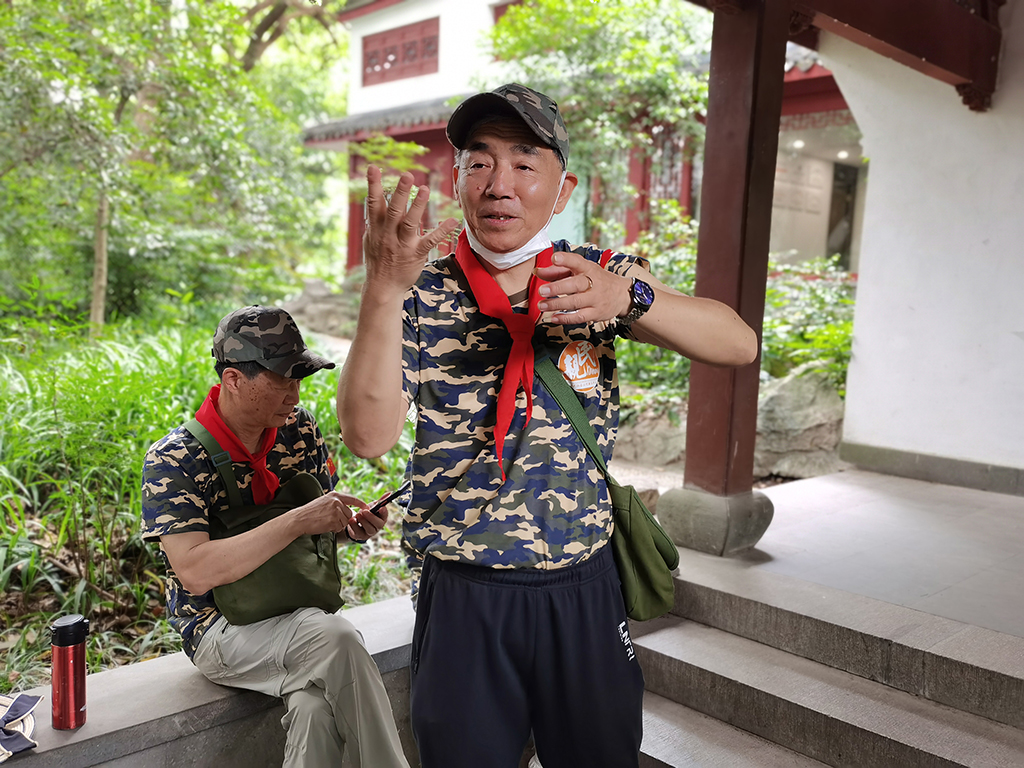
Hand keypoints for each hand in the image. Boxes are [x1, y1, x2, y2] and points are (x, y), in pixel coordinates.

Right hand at [290, 491, 364, 536]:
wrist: (300, 519)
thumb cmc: (310, 512)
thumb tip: (349, 510)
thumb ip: (336, 503)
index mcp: (335, 495)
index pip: (352, 499)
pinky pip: (340, 528)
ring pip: (345, 522)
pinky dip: (334, 529)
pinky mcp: (334, 520)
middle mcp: (337, 502)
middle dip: (343, 519)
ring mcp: (336, 511)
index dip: (361, 504)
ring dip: (338, 525)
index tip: (367, 507)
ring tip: (326, 522)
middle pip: (349, 514)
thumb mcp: (324, 501)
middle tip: (329, 519)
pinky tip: (325, 525)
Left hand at [345, 496, 390, 542]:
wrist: (355, 522)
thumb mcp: (372, 506)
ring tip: (357, 515)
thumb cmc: (366, 514)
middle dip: (371, 517)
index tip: (380, 507)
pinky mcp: (360, 536)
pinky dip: (354, 525)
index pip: (385, 515)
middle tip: (364, 511)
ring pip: (369, 529)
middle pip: (378, 524)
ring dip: (362, 521)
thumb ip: (379, 501)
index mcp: (381, 518)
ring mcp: (369, 533)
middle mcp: (377, 527)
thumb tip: (389, 493)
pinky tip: (352, 520)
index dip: (384, 512)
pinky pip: (358, 532)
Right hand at [362, 165, 458, 293]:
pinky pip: (429, 241)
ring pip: (410, 222)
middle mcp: (388, 234)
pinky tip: (452, 221)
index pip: (373, 202)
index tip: (373, 167)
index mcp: (376, 227)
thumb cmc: (377, 259)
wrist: (383, 286)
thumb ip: (374, 219)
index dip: (372, 184)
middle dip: (400, 192)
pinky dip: (441, 231)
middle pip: (393, 210)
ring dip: (418, 205)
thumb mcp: (370, 238)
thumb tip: (373, 197)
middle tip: (407, 175)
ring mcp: (402, 244)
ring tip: (425, 189)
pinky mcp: (415, 254)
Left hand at [534, 251, 631, 323]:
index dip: (566, 259)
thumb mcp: (581, 271)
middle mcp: (594, 282)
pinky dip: (565, 318)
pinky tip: (553, 318)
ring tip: (542, 305)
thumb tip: (538, 272)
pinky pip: (580, 317)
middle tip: (542, 290)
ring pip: (576, 302)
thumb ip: (558, 271)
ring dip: (557, 304)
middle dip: (558, 287)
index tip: (555, 258)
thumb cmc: (597, 280)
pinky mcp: (596, 313)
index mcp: (589, 268)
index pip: (578, 261)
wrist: (622, 295)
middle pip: (576, 284)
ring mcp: (596, 299)